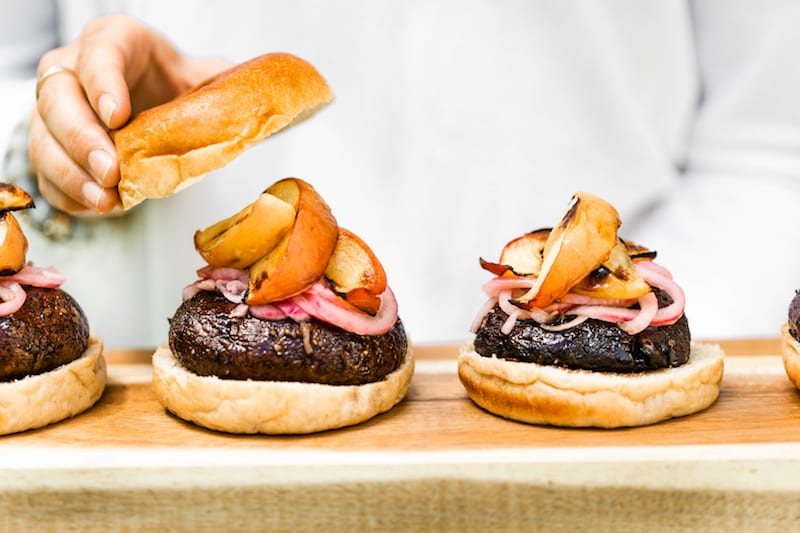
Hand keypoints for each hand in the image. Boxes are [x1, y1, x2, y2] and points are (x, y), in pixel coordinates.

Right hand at [29, 15, 229, 213]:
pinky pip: (46, 171)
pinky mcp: (53, 146)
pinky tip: (95, 206)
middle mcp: (74, 69)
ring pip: (44, 138)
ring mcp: (56, 109)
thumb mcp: (204, 78)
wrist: (158, 102)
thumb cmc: (176, 86)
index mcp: (115, 42)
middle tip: (111, 171)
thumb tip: (261, 108)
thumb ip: (225, 87)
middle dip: (82, 139)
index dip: (103, 83)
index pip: (100, 53)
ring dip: (71, 173)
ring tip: (105, 199)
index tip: (117, 115)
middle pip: (58, 98)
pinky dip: (69, 193)